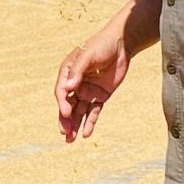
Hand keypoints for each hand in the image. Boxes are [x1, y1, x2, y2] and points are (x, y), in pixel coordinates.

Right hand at [56, 28, 133, 142]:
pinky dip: (90, 122)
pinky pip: (93, 112)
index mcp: (67, 73)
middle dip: (65, 119)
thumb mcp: (88, 56)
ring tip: (70, 140)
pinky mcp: (100, 96)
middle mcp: (75, 84)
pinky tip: (86, 133)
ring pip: (79, 112)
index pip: (62, 92)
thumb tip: (68, 88)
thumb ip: (78, 71)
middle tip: (64, 133)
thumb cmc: (101, 45)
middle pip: (68, 105)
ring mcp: (88, 91)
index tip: (66, 112)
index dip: (62, 103)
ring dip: (74, 125)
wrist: (121, 44)